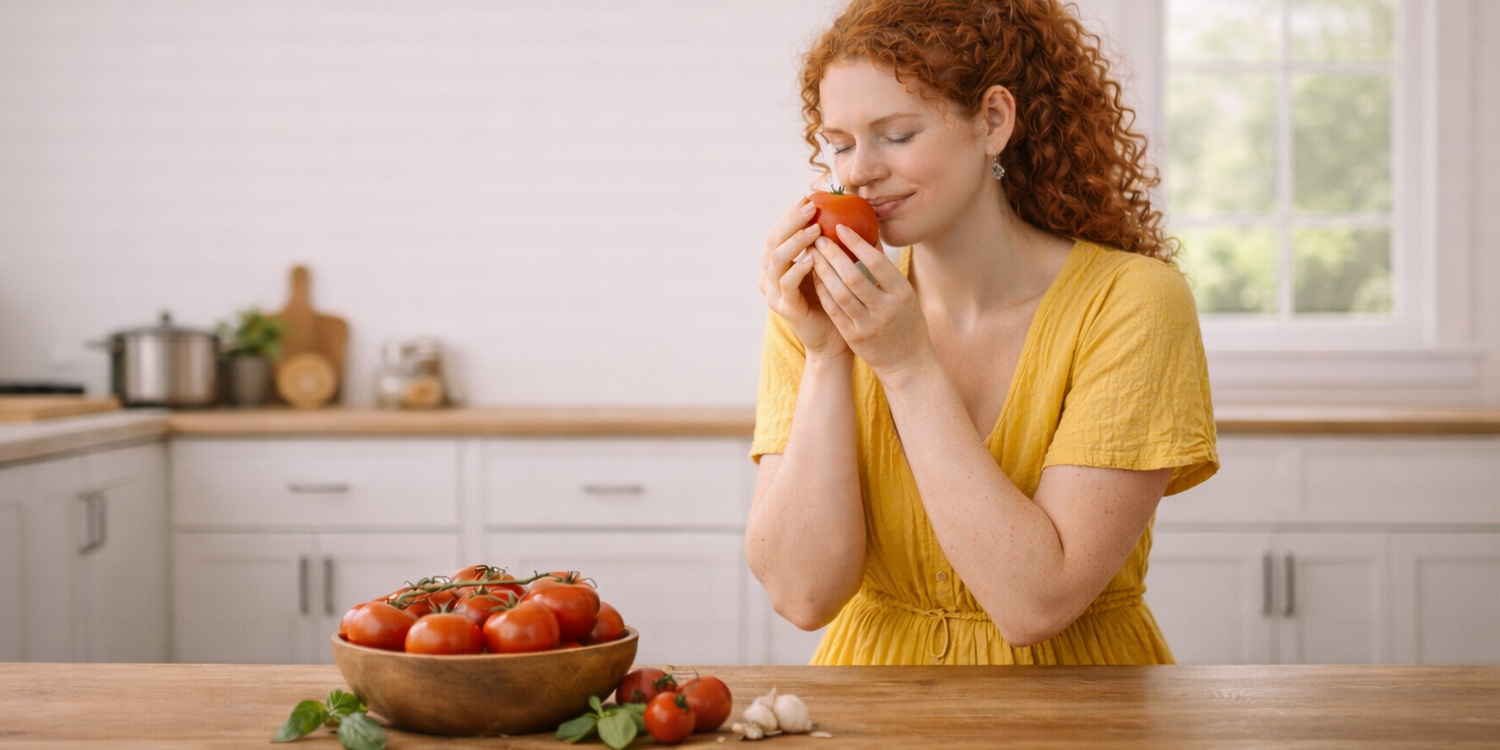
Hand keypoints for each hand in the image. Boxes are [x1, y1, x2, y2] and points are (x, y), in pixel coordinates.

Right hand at [759, 197, 849, 359]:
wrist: (834, 339)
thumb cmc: (836, 301)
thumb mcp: (832, 268)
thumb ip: (831, 244)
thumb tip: (850, 213)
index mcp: (779, 264)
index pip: (779, 231)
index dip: (791, 214)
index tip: (809, 197)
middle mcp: (770, 275)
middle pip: (772, 240)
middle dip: (791, 221)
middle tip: (812, 207)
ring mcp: (774, 292)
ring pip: (776, 259)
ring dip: (795, 241)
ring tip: (815, 230)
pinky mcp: (784, 307)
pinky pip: (786, 283)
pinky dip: (798, 268)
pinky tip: (813, 258)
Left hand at [808, 225, 936, 380]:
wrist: (906, 360)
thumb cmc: (905, 318)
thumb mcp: (904, 292)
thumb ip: (885, 267)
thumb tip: (869, 232)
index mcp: (902, 293)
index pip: (877, 263)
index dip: (856, 243)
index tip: (840, 227)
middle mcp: (886, 309)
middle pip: (853, 277)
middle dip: (833, 255)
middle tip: (819, 238)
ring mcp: (868, 325)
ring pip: (839, 294)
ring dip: (823, 271)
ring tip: (812, 254)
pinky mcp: (854, 337)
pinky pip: (833, 310)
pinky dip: (822, 291)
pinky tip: (814, 276)